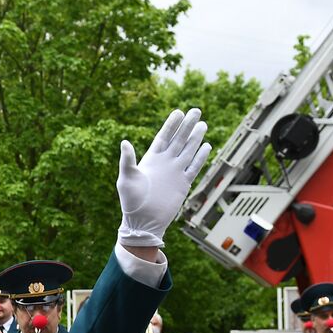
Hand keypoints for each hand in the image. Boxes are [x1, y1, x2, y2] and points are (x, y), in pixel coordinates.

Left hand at [117, 108, 210, 246]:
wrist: (143, 222)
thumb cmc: (131, 202)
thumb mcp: (126, 179)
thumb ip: (127, 160)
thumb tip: (124, 142)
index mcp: (151, 159)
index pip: (163, 137)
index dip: (171, 125)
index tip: (178, 112)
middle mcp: (165, 163)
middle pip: (179, 140)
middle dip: (187, 126)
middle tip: (196, 111)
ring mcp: (175, 172)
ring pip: (188, 151)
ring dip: (195, 138)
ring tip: (202, 124)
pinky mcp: (184, 183)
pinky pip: (194, 167)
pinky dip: (201, 157)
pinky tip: (207, 146)